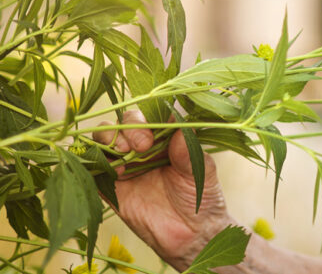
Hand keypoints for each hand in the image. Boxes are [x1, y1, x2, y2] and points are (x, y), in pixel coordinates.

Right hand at [94, 110, 233, 271]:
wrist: (190, 235)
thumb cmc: (201, 197)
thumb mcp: (201, 172)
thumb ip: (189, 152)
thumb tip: (179, 129)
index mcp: (167, 136)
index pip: (152, 112)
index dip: (150, 116)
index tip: (154, 133)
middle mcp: (144, 145)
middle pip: (125, 120)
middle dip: (129, 128)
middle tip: (142, 146)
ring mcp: (125, 163)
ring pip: (105, 137)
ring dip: (109, 140)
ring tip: (124, 157)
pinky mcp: (111, 185)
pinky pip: (93, 167)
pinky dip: (96, 163)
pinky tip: (115, 172)